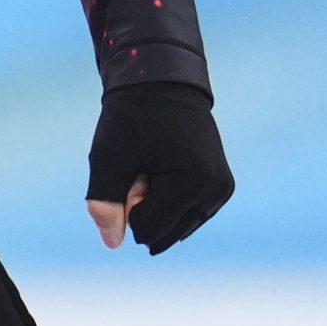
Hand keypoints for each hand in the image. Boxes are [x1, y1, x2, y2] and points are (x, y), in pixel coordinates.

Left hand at [85, 79, 233, 253]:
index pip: (148, 229)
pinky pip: (185, 214)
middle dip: (142, 205)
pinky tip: (162, 167)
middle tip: (142, 164)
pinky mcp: (220, 187)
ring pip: (175, 226)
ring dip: (155, 201)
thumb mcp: (108, 157)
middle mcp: (217, 191)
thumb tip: (112, 243)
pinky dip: (167, 198)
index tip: (131, 167)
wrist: (160, 82)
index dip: (127, 202)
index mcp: (195, 183)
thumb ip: (104, 201)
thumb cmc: (131, 117)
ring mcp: (222, 190)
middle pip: (164, 232)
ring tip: (152, 162)